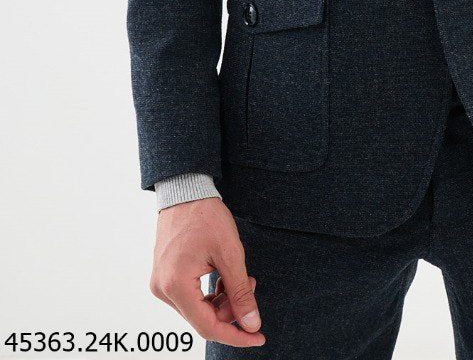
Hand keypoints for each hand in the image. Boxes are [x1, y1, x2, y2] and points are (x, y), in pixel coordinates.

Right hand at [150, 196, 265, 345]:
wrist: (185, 190)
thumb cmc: (206, 217)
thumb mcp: (231, 254)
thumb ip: (240, 292)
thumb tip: (252, 324)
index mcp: (176, 285)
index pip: (208, 327)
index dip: (236, 335)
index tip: (258, 337)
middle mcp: (163, 289)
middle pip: (203, 318)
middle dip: (231, 309)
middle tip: (251, 286)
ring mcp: (161, 283)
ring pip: (198, 308)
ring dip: (222, 300)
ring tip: (241, 277)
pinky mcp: (164, 276)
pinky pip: (190, 296)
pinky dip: (209, 293)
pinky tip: (223, 276)